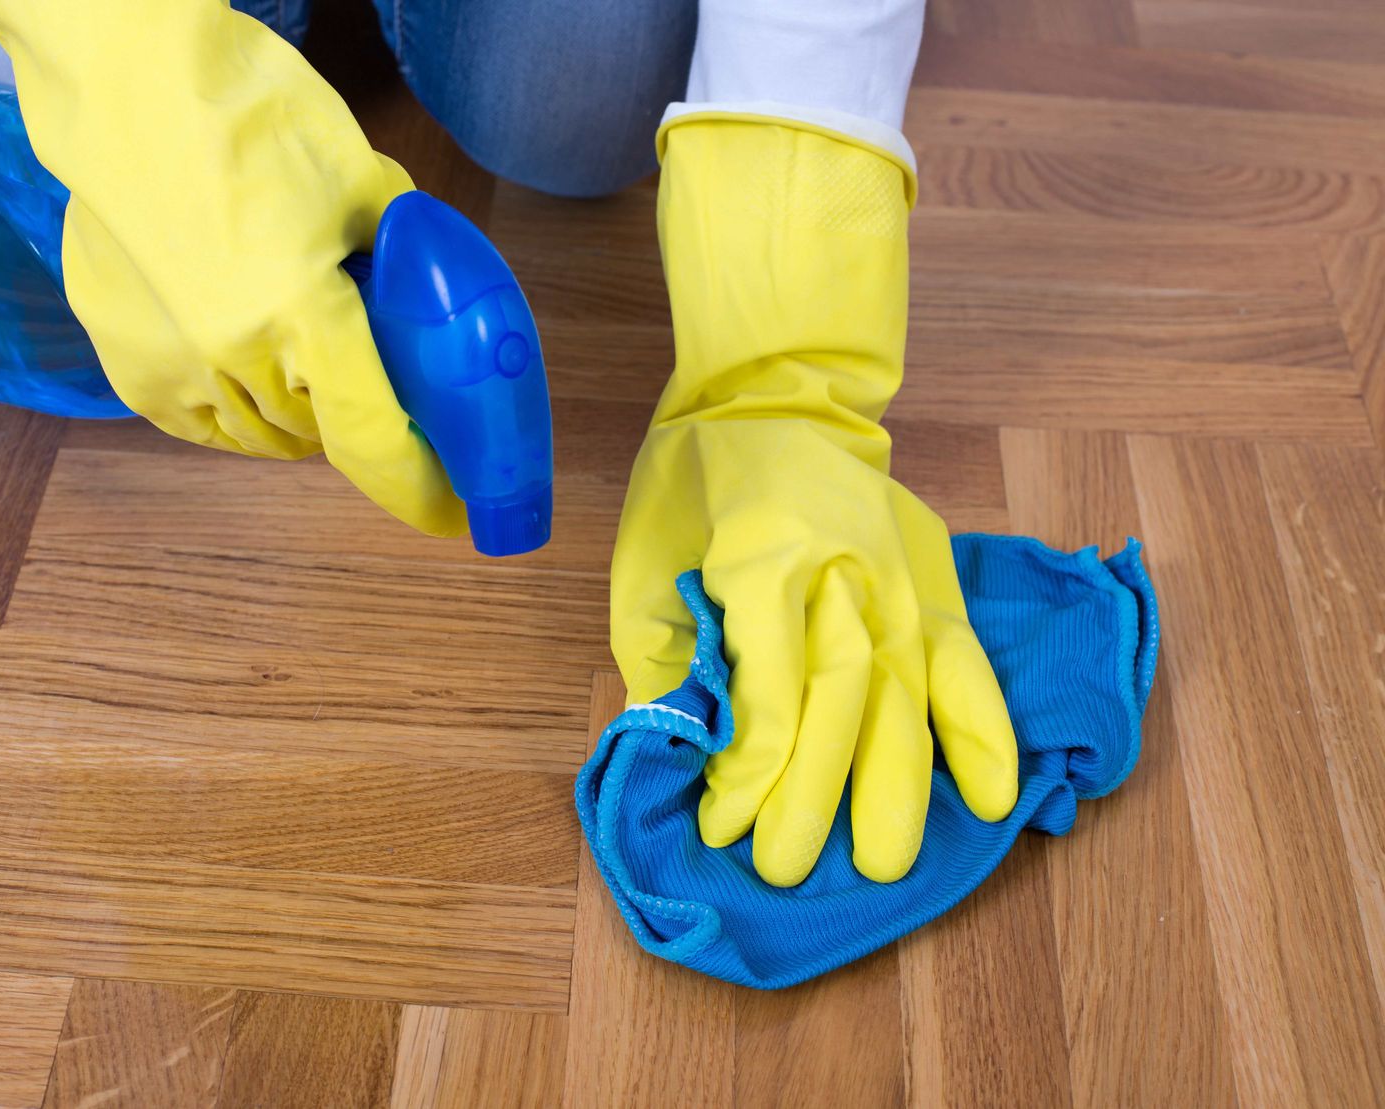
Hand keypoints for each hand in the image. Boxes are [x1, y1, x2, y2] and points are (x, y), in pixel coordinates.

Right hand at [0, 0, 463, 535]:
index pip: (372, 440)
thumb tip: (422, 287)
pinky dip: (234, 415)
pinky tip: (251, 378)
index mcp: (303, 315)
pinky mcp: (122, 354)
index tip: (449, 511)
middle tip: (375, 387)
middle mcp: (233, 355)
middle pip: (318, 435)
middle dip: (356, 423)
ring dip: (298, 420)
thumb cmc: (241, 110)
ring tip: (312, 371)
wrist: (123, 80)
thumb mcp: (359, 179)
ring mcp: (169, 361)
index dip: (418, 487)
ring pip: (256, 436)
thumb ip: (398, 251)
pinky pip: (194, 422)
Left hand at [610, 113, 1016, 885]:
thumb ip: (667, 657)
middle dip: (817, 794)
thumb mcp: (648, 562)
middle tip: (789, 869)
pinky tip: (992, 800)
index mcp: (762, 563)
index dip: (751, 771)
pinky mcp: (936, 584)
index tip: (727, 832)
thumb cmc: (695, 486)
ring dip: (900, 785)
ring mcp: (902, 580)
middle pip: (844, 702)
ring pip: (910, 694)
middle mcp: (844, 576)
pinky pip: (969, 665)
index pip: (767, 689)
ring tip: (887, 864)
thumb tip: (686, 753)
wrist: (776, 396)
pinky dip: (985, 732)